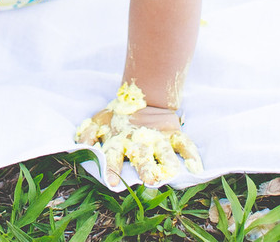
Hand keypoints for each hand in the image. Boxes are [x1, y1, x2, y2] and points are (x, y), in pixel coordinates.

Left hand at [75, 83, 202, 186]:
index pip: (113, 155)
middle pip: (142, 156)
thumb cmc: (118, 115)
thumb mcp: (99, 120)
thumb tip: (82, 143)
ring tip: (172, 175)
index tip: (112, 183)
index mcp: (120, 139)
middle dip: (145, 168)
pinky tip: (197, 168)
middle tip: (149, 181)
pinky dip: (192, 155)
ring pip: (164, 152)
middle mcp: (139, 140)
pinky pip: (185, 144)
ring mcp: (158, 137)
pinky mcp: (173, 133)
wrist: (142, 97)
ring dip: (168, 164)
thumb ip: (89, 132)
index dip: (112, 168)